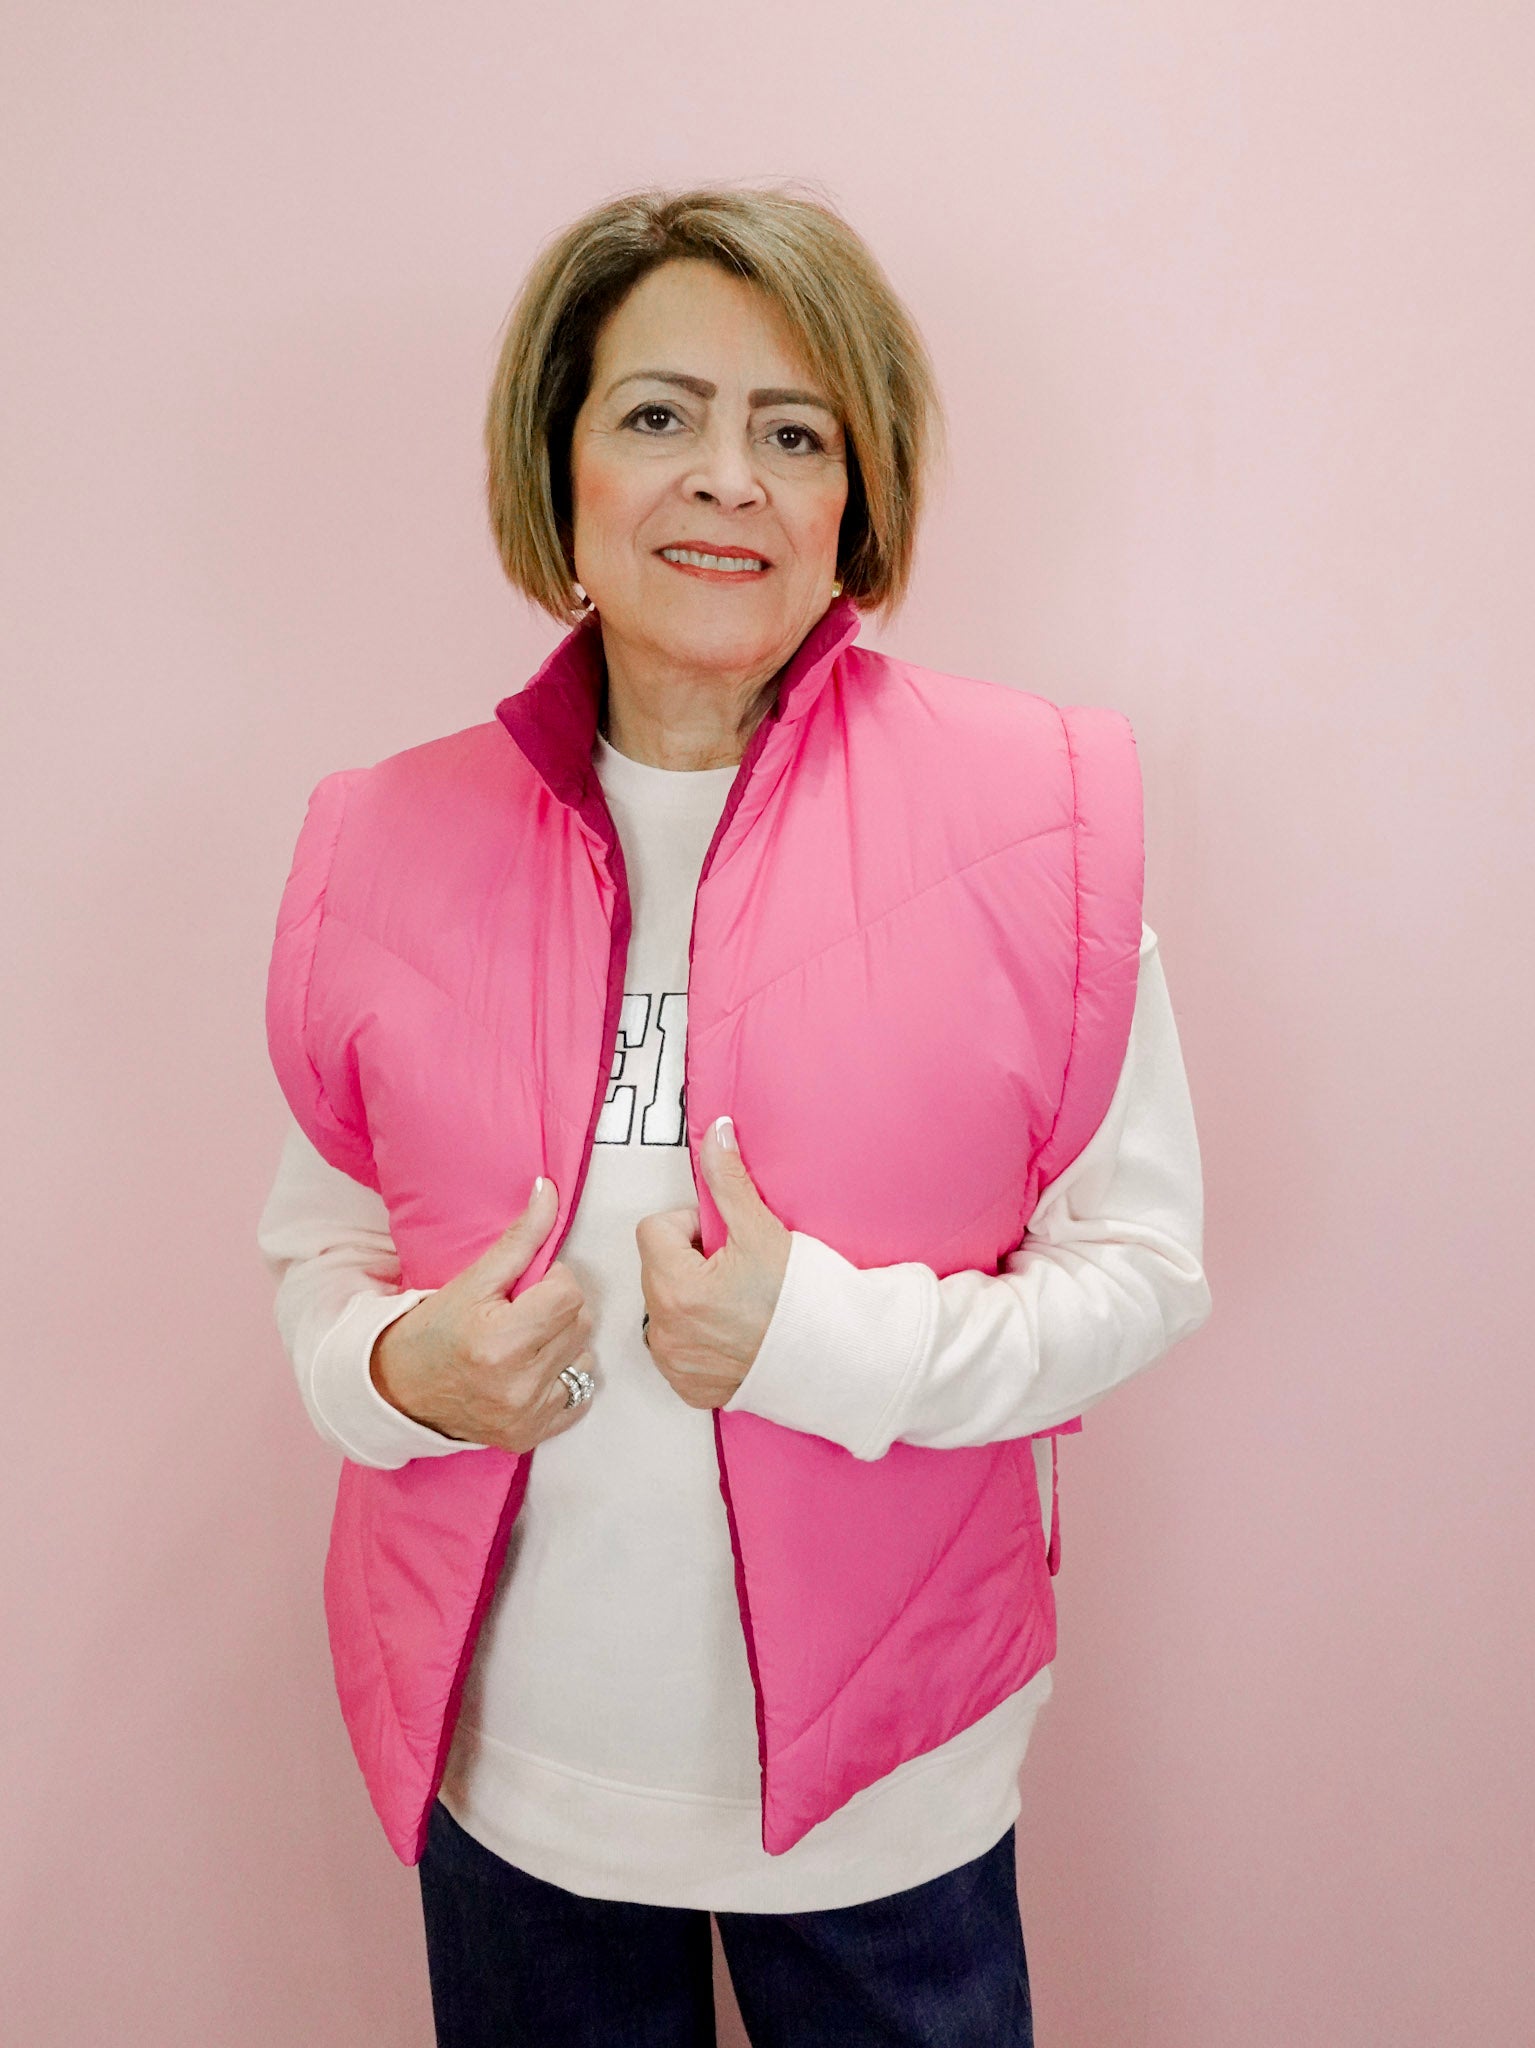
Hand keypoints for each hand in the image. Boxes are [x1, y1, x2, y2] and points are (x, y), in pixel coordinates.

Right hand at [369, 1177, 595, 1452]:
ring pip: (585, 1358)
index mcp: (501, 1341)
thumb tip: (549, 1190)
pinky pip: (581, 1395)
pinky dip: (562, 1379)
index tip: (527, 1288)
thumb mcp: (472, 1280)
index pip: (570, 1293)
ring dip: (564, 1345)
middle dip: (559, 1310)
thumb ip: (519, 1238)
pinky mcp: (532, 1435)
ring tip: (525, 1343)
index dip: (553, 1282)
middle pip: (581, 1323)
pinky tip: (530, 1372)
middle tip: (522, 1313)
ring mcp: (527, 1415)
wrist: (398, 1390)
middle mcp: (518, 1384)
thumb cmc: (434, 1330)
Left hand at [635, 1116, 791, 1410]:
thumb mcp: (762, 1230)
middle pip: (658, 1269)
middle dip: (689, 1262)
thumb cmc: (802, 1299)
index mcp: (674, 1286)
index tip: (725, 1241)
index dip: (691, 1227)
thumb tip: (716, 1132)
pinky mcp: (688, 1387)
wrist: (837, 1360)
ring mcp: (675, 1363)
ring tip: (736, 1303)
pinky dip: (698, 1338)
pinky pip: (677, 1349)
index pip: (655, 1230)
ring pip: (664, 1308)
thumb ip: (728, 1179)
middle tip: (736, 1271)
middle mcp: (664, 1330)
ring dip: (689, 1299)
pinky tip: (734, 1334)